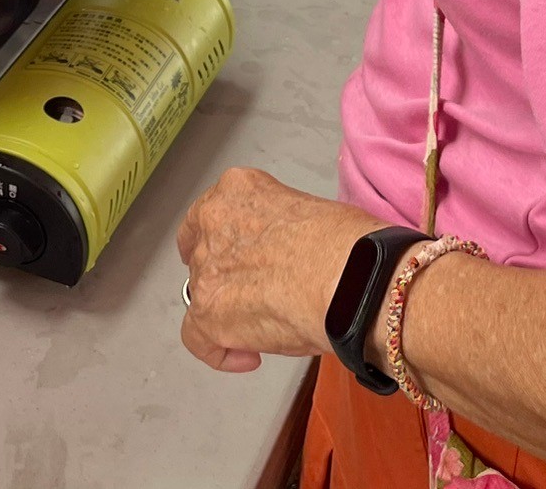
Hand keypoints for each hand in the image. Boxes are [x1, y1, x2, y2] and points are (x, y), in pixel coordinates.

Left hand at [177, 168, 384, 372]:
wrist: (348, 278)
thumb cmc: (348, 247)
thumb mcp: (308, 211)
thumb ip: (282, 229)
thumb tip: (291, 255)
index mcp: (238, 190)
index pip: (212, 216)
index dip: (220, 241)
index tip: (233, 255)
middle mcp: (212, 225)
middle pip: (206, 257)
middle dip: (230, 278)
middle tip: (260, 294)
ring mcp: (206, 269)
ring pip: (202, 296)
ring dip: (229, 312)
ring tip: (267, 326)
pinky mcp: (209, 313)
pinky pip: (197, 339)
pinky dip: (221, 353)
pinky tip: (248, 356)